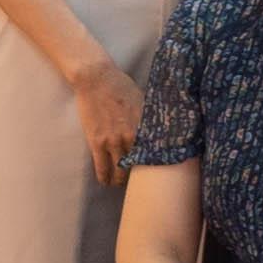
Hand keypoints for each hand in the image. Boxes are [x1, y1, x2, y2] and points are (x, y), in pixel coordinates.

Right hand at [68, 47, 146, 186]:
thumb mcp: (145, 100)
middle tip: (139, 181)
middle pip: (139, 165)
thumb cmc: (122, 86)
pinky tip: (105, 182)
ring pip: (119, 169)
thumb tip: (165, 127)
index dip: (158, 165)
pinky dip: (104, 176)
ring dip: (120, 180)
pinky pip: (101, 166)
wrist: (97, 79)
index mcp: (146, 126)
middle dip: (139, 176)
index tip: (159, 172)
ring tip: (120, 183)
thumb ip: (152, 117)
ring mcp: (113, 140)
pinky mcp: (97, 141)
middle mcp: (132, 136)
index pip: (156, 153)